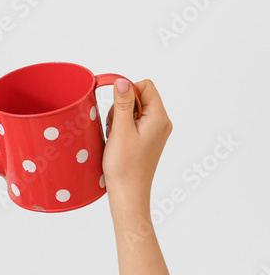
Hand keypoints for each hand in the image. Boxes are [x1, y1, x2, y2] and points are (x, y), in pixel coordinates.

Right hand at [103, 78, 171, 208]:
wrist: (128, 193)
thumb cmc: (126, 166)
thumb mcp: (121, 130)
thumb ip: (122, 103)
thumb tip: (122, 81)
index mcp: (159, 118)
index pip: (145, 86)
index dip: (127, 90)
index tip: (113, 103)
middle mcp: (161, 123)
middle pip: (139, 97)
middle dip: (121, 106)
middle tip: (115, 126)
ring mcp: (155, 131)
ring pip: (133, 109)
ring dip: (119, 118)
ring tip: (115, 136)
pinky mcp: (147, 138)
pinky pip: (133, 122)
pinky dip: (121, 127)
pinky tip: (117, 140)